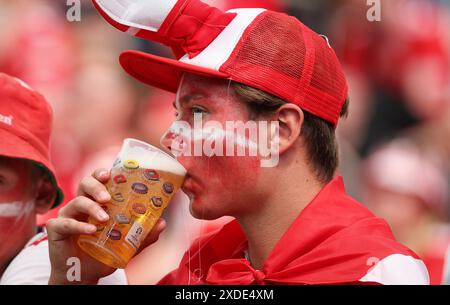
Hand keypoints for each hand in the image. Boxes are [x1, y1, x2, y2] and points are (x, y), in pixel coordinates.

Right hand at [47, 169, 165, 284]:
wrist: (83, 275)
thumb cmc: (102, 253)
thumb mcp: (126, 244)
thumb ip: (143, 235)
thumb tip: (162, 223)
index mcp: (96, 201)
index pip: (98, 180)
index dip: (102, 173)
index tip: (110, 173)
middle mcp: (81, 204)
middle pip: (85, 184)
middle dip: (97, 186)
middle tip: (108, 197)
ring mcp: (68, 215)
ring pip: (76, 201)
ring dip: (92, 207)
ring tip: (104, 218)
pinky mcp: (56, 228)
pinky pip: (65, 222)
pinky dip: (78, 225)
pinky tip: (90, 230)